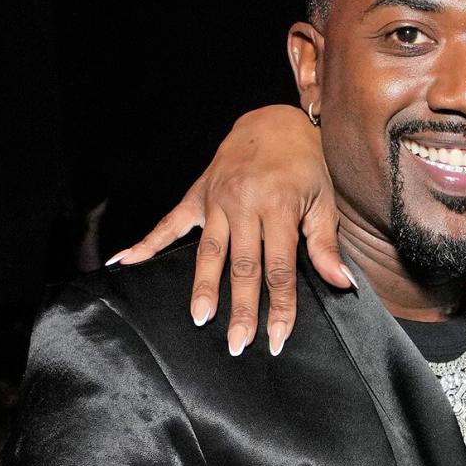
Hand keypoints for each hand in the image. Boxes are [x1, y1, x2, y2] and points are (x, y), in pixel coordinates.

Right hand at [110, 104, 350, 355]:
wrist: (274, 121)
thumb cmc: (306, 164)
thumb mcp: (324, 199)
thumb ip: (326, 244)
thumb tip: (341, 282)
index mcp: (279, 207)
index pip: (280, 269)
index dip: (280, 306)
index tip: (278, 338)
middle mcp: (244, 204)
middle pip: (242, 266)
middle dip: (241, 308)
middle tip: (237, 344)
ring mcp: (217, 199)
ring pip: (209, 252)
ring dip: (203, 287)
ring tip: (200, 319)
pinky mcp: (198, 194)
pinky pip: (170, 222)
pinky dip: (146, 243)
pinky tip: (124, 263)